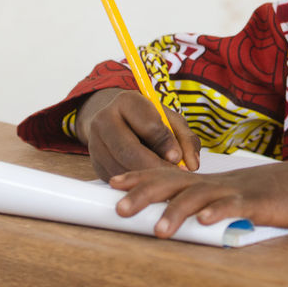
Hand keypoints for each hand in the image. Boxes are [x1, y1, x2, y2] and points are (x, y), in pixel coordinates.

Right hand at [77, 88, 201, 178]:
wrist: (117, 120)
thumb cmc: (149, 119)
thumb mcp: (170, 120)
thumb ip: (185, 139)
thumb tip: (191, 165)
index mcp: (127, 101)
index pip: (148, 125)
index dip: (166, 144)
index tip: (178, 158)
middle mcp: (105, 120)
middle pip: (130, 151)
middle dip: (155, 167)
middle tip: (174, 177)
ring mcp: (95, 143)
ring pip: (122, 168)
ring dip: (145, 178)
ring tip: (165, 182)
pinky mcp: (95, 163)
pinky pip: (117, 178)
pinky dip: (134, 184)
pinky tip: (149, 184)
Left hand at [110, 157, 287, 237]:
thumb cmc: (275, 192)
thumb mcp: (238, 196)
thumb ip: (213, 204)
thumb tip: (188, 220)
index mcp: (211, 181)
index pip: (168, 175)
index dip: (139, 178)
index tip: (112, 184)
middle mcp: (218, 182)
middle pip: (174, 183)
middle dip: (144, 195)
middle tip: (119, 209)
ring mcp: (237, 191)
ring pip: (199, 197)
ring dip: (176, 212)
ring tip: (157, 230)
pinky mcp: (258, 202)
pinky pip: (235, 207)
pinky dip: (218, 213)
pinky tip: (204, 223)